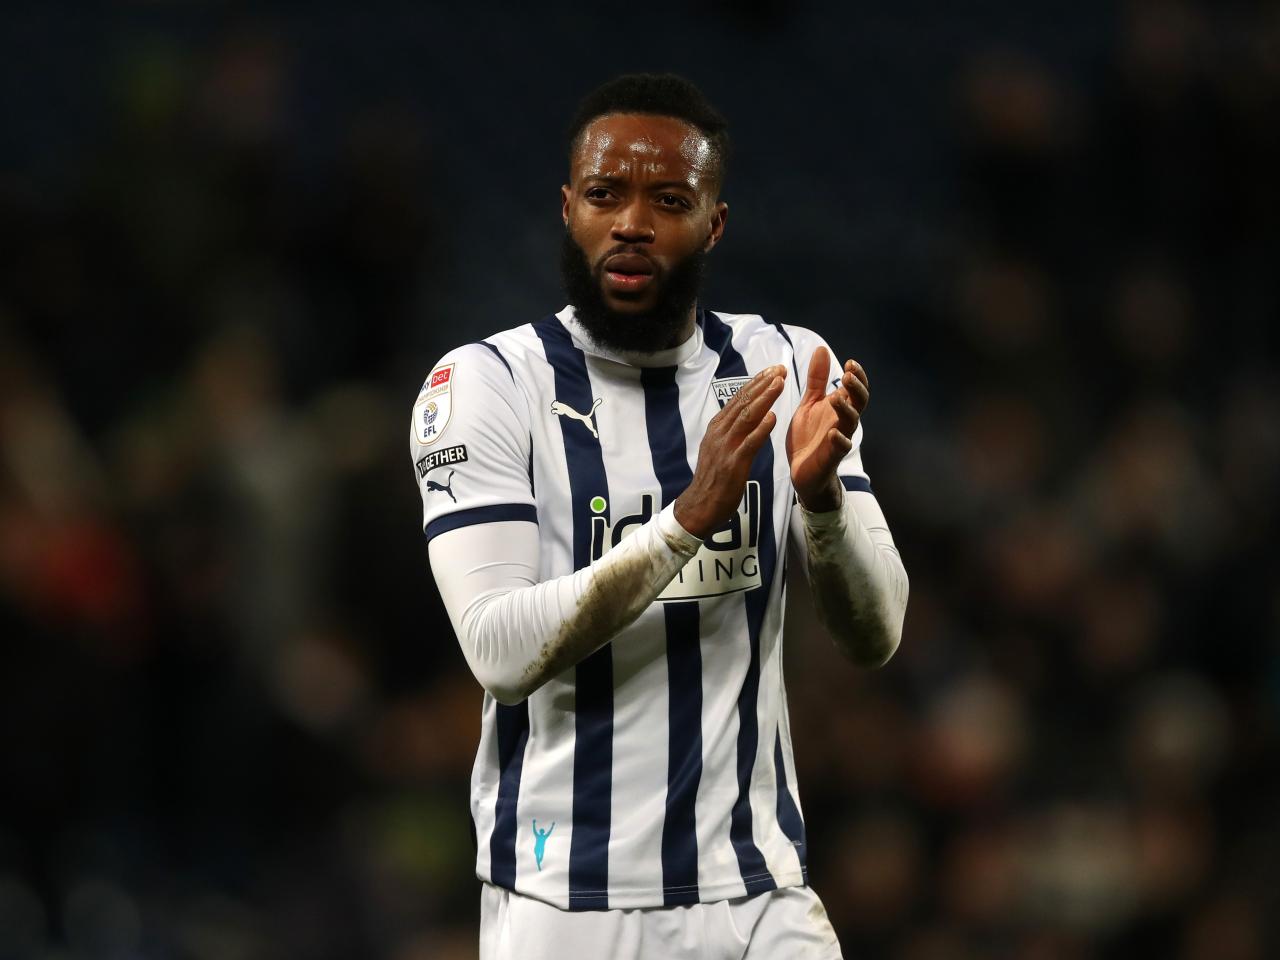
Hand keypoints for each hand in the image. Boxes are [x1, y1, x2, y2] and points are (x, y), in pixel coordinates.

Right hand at [675, 365, 786, 538]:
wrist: (700, 506)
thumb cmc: (713, 478)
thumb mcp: (718, 447)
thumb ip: (731, 431)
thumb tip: (746, 414)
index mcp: (717, 427)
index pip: (738, 399)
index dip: (756, 383)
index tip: (772, 370)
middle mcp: (719, 433)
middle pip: (743, 402)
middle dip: (763, 384)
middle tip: (780, 369)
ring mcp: (725, 447)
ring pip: (746, 417)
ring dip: (764, 399)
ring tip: (780, 384)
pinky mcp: (733, 464)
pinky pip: (749, 443)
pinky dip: (761, 429)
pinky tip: (773, 417)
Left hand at [786, 347, 868, 510]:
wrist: (802, 471)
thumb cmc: (809, 436)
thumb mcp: (809, 403)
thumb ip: (816, 379)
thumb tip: (822, 348)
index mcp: (839, 408)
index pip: (855, 388)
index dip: (857, 376)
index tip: (850, 362)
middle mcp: (843, 422)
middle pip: (859, 403)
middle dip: (856, 389)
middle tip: (848, 375)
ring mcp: (839, 439)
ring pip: (851, 423)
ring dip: (846, 409)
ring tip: (837, 398)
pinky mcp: (830, 456)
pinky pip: (839, 449)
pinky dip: (839, 441)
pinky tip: (833, 433)